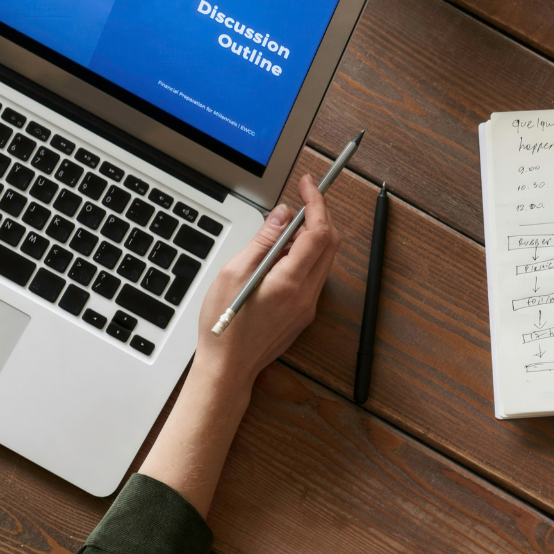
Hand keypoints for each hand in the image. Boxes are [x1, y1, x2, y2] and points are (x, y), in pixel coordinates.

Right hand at [194, 175, 340, 391]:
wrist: (228, 368)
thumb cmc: (224, 325)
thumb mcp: (235, 272)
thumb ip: (263, 240)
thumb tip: (282, 214)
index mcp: (291, 282)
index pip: (318, 232)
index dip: (316, 203)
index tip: (307, 185)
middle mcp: (307, 294)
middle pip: (329, 244)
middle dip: (319, 215)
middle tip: (300, 199)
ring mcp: (309, 305)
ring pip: (324, 259)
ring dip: (311, 237)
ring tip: (280, 232)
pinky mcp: (304, 313)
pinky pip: (314, 276)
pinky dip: (305, 257)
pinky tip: (280, 257)